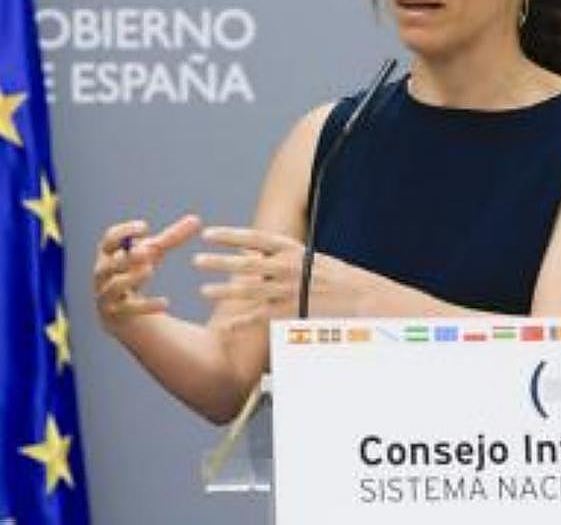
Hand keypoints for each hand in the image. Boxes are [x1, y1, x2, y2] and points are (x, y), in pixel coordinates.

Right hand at [93, 214, 200, 327]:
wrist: (125, 312)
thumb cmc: (137, 272)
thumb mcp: (153, 254)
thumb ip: (172, 237)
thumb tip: (196, 219)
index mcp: (108, 255)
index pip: (108, 240)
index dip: (124, 232)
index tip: (145, 228)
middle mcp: (102, 275)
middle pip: (109, 264)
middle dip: (126, 258)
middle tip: (146, 252)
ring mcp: (106, 296)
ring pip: (115, 286)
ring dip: (132, 278)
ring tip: (150, 271)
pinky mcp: (115, 316)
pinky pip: (129, 311)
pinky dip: (146, 306)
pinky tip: (166, 302)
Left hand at [194, 226, 369, 327]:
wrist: (364, 300)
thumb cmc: (339, 278)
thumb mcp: (310, 259)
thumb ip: (282, 257)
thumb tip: (253, 253)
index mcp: (292, 250)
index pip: (254, 238)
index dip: (229, 235)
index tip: (209, 234)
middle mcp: (286, 268)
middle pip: (244, 264)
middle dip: (218, 261)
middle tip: (196, 260)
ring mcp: (287, 291)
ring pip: (247, 290)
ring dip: (223, 290)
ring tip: (203, 290)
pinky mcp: (290, 314)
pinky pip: (260, 319)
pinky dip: (241, 323)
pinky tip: (225, 327)